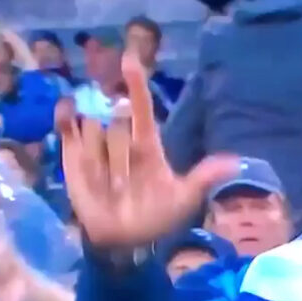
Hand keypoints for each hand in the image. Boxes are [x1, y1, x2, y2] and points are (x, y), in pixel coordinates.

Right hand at [56, 53, 235, 248]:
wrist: (124, 241)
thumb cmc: (156, 216)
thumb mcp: (184, 198)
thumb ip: (203, 178)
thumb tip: (236, 163)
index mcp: (149, 145)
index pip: (141, 108)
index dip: (136, 84)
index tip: (130, 59)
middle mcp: (122, 139)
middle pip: (117, 120)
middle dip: (119, 139)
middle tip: (126, 180)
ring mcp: (96, 145)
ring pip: (94, 127)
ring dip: (98, 151)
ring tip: (107, 182)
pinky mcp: (72, 156)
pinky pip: (67, 130)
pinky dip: (65, 118)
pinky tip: (67, 110)